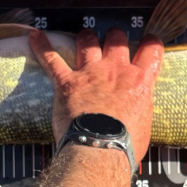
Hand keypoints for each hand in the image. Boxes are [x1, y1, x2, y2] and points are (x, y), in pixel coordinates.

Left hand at [29, 28, 163, 160]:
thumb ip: (139, 106)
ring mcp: (90, 74)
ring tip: (85, 38)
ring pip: (88, 41)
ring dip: (86, 38)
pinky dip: (42, 46)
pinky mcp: (67, 83)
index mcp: (139, 82)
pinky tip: (35, 36)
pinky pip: (51, 58)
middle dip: (114, 37)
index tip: (147, 42)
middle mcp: (115, 71)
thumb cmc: (124, 145)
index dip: (150, 42)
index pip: (151, 50)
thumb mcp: (144, 123)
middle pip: (116, 38)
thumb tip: (135, 108)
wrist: (99, 150)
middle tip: (112, 43)